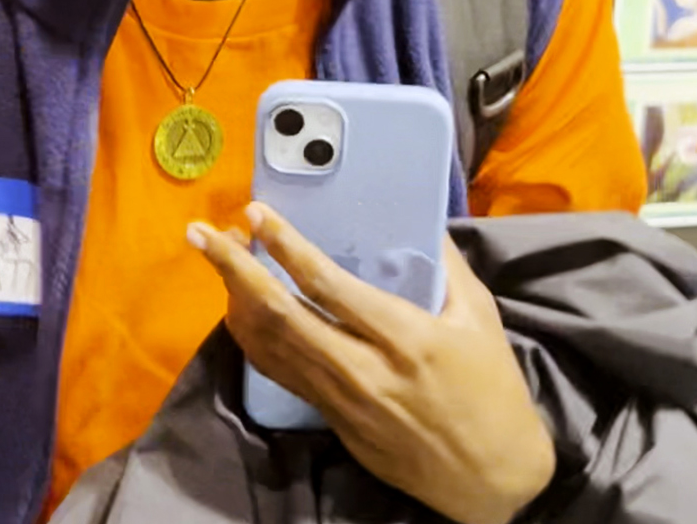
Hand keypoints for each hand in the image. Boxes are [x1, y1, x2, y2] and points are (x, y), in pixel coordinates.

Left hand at [188, 205, 554, 523]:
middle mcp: (364, 370)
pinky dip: (253, 337)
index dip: (287, 248)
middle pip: (281, 315)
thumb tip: (419, 215)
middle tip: (202, 233)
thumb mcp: (480, 320)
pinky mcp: (334, 422)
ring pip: (271, 346)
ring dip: (236, 298)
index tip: (256, 214)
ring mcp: (343, 401)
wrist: (493, 482)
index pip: (329, 287)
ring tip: (218, 257)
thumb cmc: (493, 391)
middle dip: (234, 270)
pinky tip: (239, 307)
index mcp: (405, 338)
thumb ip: (445, 265)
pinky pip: (281, 373)